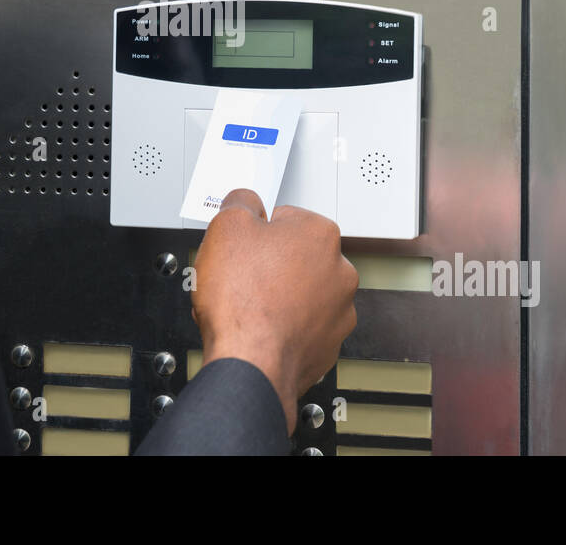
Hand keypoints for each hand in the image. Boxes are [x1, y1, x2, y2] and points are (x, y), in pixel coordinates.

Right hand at [190, 188, 358, 434]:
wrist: (250, 364)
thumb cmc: (243, 302)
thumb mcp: (226, 226)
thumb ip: (240, 202)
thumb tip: (245, 200)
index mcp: (320, 234)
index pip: (285, 218)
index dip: (257, 231)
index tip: (244, 245)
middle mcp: (339, 271)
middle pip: (297, 257)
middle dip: (271, 264)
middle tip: (242, 276)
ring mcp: (338, 311)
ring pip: (303, 293)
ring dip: (281, 296)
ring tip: (249, 306)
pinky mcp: (328, 345)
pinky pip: (304, 327)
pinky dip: (285, 327)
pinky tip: (260, 328)